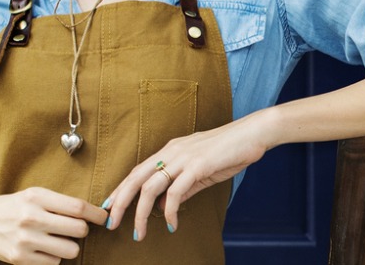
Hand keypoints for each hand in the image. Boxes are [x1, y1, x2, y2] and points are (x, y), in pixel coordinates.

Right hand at [0, 188, 106, 264]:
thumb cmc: (14, 207)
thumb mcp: (34, 195)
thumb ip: (61, 203)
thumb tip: (94, 214)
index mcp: (37, 198)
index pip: (78, 208)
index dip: (97, 214)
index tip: (103, 218)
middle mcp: (31, 218)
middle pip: (79, 230)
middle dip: (82, 230)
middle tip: (74, 228)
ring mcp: (25, 240)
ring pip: (70, 250)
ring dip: (69, 246)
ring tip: (57, 239)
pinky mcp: (20, 258)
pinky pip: (54, 262)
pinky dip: (54, 256)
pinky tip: (43, 248)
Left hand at [103, 112, 276, 241]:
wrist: (254, 133)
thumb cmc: (231, 150)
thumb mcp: (201, 170)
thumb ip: (182, 187)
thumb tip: (164, 205)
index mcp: (171, 150)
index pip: (137, 171)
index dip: (120, 190)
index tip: (110, 208)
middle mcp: (172, 151)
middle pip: (135, 179)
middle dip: (119, 202)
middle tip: (111, 224)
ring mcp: (183, 158)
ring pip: (150, 188)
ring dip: (140, 213)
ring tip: (139, 232)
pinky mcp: (197, 166)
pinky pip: (175, 193)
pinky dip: (171, 212)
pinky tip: (172, 224)